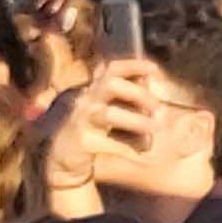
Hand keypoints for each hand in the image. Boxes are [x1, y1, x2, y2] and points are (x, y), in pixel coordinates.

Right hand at [47, 59, 208, 209]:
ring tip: (157, 128)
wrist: (61, 157)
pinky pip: (108, 143)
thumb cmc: (93, 131)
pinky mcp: (80, 141)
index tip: (153, 68)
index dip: (132, 65)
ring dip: (137, 121)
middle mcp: (86, 99)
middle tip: (158, 107)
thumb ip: (128, 106)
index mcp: (95, 89)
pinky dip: (129, 149)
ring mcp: (81, 119)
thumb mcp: (109, 113)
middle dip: (138, 93)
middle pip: (111, 85)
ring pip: (109, 114)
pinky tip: (145, 155)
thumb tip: (160, 108)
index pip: (112, 69)